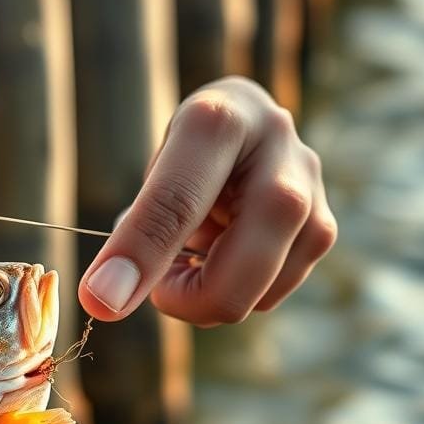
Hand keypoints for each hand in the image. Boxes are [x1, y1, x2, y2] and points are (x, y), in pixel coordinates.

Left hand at [78, 77, 336, 325]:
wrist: (248, 128)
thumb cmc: (188, 158)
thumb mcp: (153, 176)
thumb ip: (136, 231)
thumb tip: (104, 299)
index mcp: (217, 121)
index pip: (176, 203)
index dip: (137, 258)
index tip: (100, 301)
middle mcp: (277, 149)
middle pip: (236, 273)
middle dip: (185, 301)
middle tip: (157, 284)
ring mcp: (311, 189)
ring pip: (253, 296)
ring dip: (207, 295)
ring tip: (196, 250)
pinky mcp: (324, 228)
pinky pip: (268, 298)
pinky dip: (235, 292)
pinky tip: (227, 253)